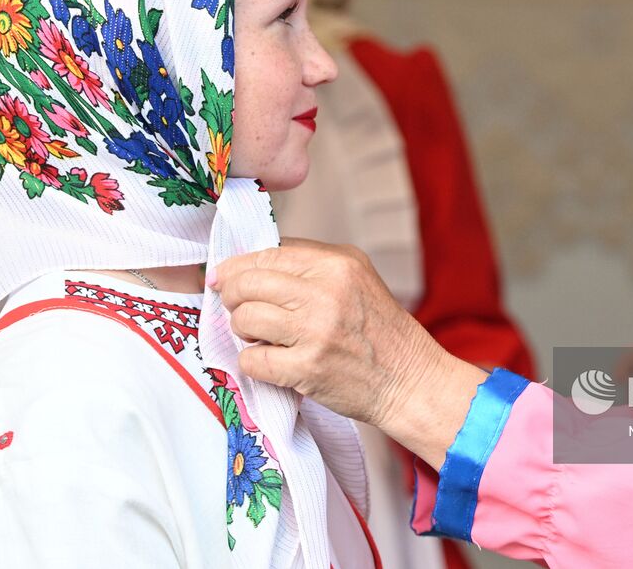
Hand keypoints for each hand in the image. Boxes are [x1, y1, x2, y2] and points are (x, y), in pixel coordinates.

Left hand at [212, 237, 485, 467]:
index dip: (237, 266)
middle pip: (248, 284)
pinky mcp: (307, 368)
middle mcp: (326, 292)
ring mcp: (315, 331)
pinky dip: (252, 362)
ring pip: (245, 319)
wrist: (408, 379)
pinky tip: (271, 361)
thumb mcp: (356, 277)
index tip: (223, 277)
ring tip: (259, 336)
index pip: (268, 254)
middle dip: (232, 296)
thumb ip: (310, 264)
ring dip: (242, 330)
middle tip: (235, 308)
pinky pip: (252, 360)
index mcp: (337, 264)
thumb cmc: (379, 329)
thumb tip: (251, 263)